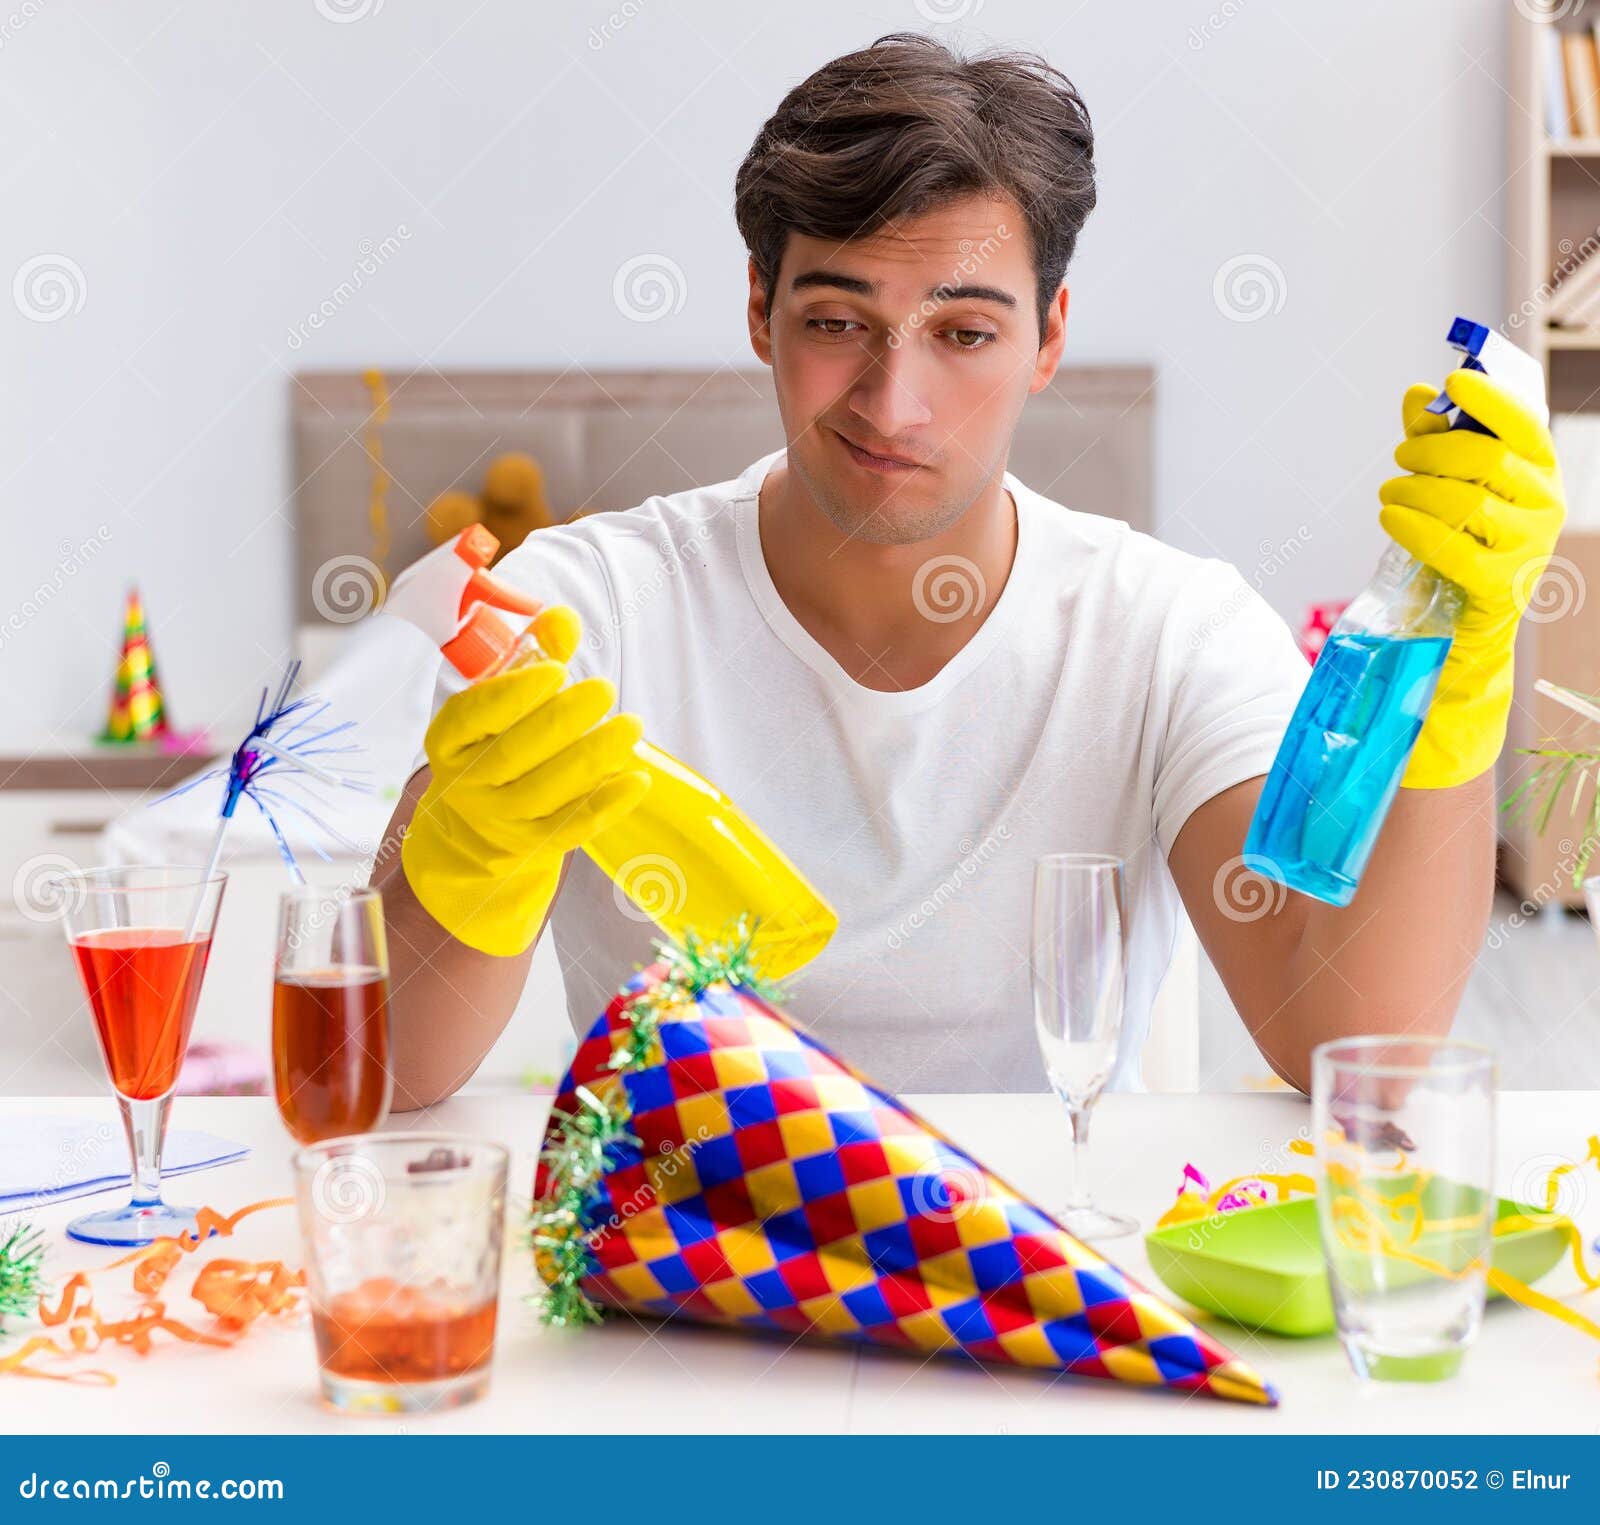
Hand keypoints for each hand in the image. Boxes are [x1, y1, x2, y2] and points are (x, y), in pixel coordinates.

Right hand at [400, 607, 650, 954]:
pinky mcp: (533, 844)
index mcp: (449, 737)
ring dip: (592, 758)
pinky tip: (637, 779)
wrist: (481, 821)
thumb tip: (563, 620)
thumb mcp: (505, 697)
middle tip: (604, 690)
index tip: (557, 669)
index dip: (514, 692)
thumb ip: (536, 654)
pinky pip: (571, 827)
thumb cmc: (499, 740)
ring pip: (545, 791)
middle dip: (563, 720)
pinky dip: (605, 803)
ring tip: (631, 726)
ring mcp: (499, 817)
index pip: (474, 714)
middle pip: (515, 753)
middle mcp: (467, 781)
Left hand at [1376, 367, 1565, 787]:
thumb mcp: (1447, 487)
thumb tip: (1415, 395)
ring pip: (1465, 502)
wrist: (1460, 627)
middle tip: (1397, 459)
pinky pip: (1451, 548)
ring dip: (1414, 489)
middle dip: (1431, 452)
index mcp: (1541, 472)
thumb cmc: (1456, 545)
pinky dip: (1412, 526)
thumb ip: (1435, 440)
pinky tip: (1388, 516)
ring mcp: (1528, 548)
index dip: (1488, 400)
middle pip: (1485, 460)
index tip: (1450, 382)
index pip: (1524, 424)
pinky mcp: (1500, 586)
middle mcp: (1546, 506)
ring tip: (1388, 492)